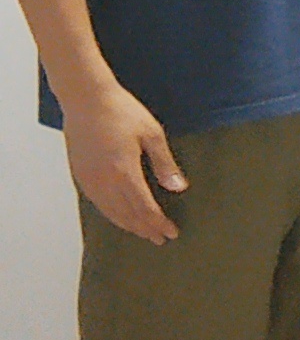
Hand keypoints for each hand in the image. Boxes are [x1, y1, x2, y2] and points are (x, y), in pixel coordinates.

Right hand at [63, 83, 185, 244]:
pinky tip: (120, 216)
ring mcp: (89, 179)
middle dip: (145, 229)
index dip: (158, 223)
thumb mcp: (152, 134)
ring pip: (110, 212)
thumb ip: (165, 163)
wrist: (85, 99)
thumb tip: (179, 188)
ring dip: (128, 225)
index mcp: (124, 172)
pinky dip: (111, 214)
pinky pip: (97, 203)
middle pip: (126, 215)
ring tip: (143, 232)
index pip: (144, 208)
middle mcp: (103, 181)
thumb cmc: (121, 112)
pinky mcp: (80, 175)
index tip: (171, 233)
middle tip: (160, 239)